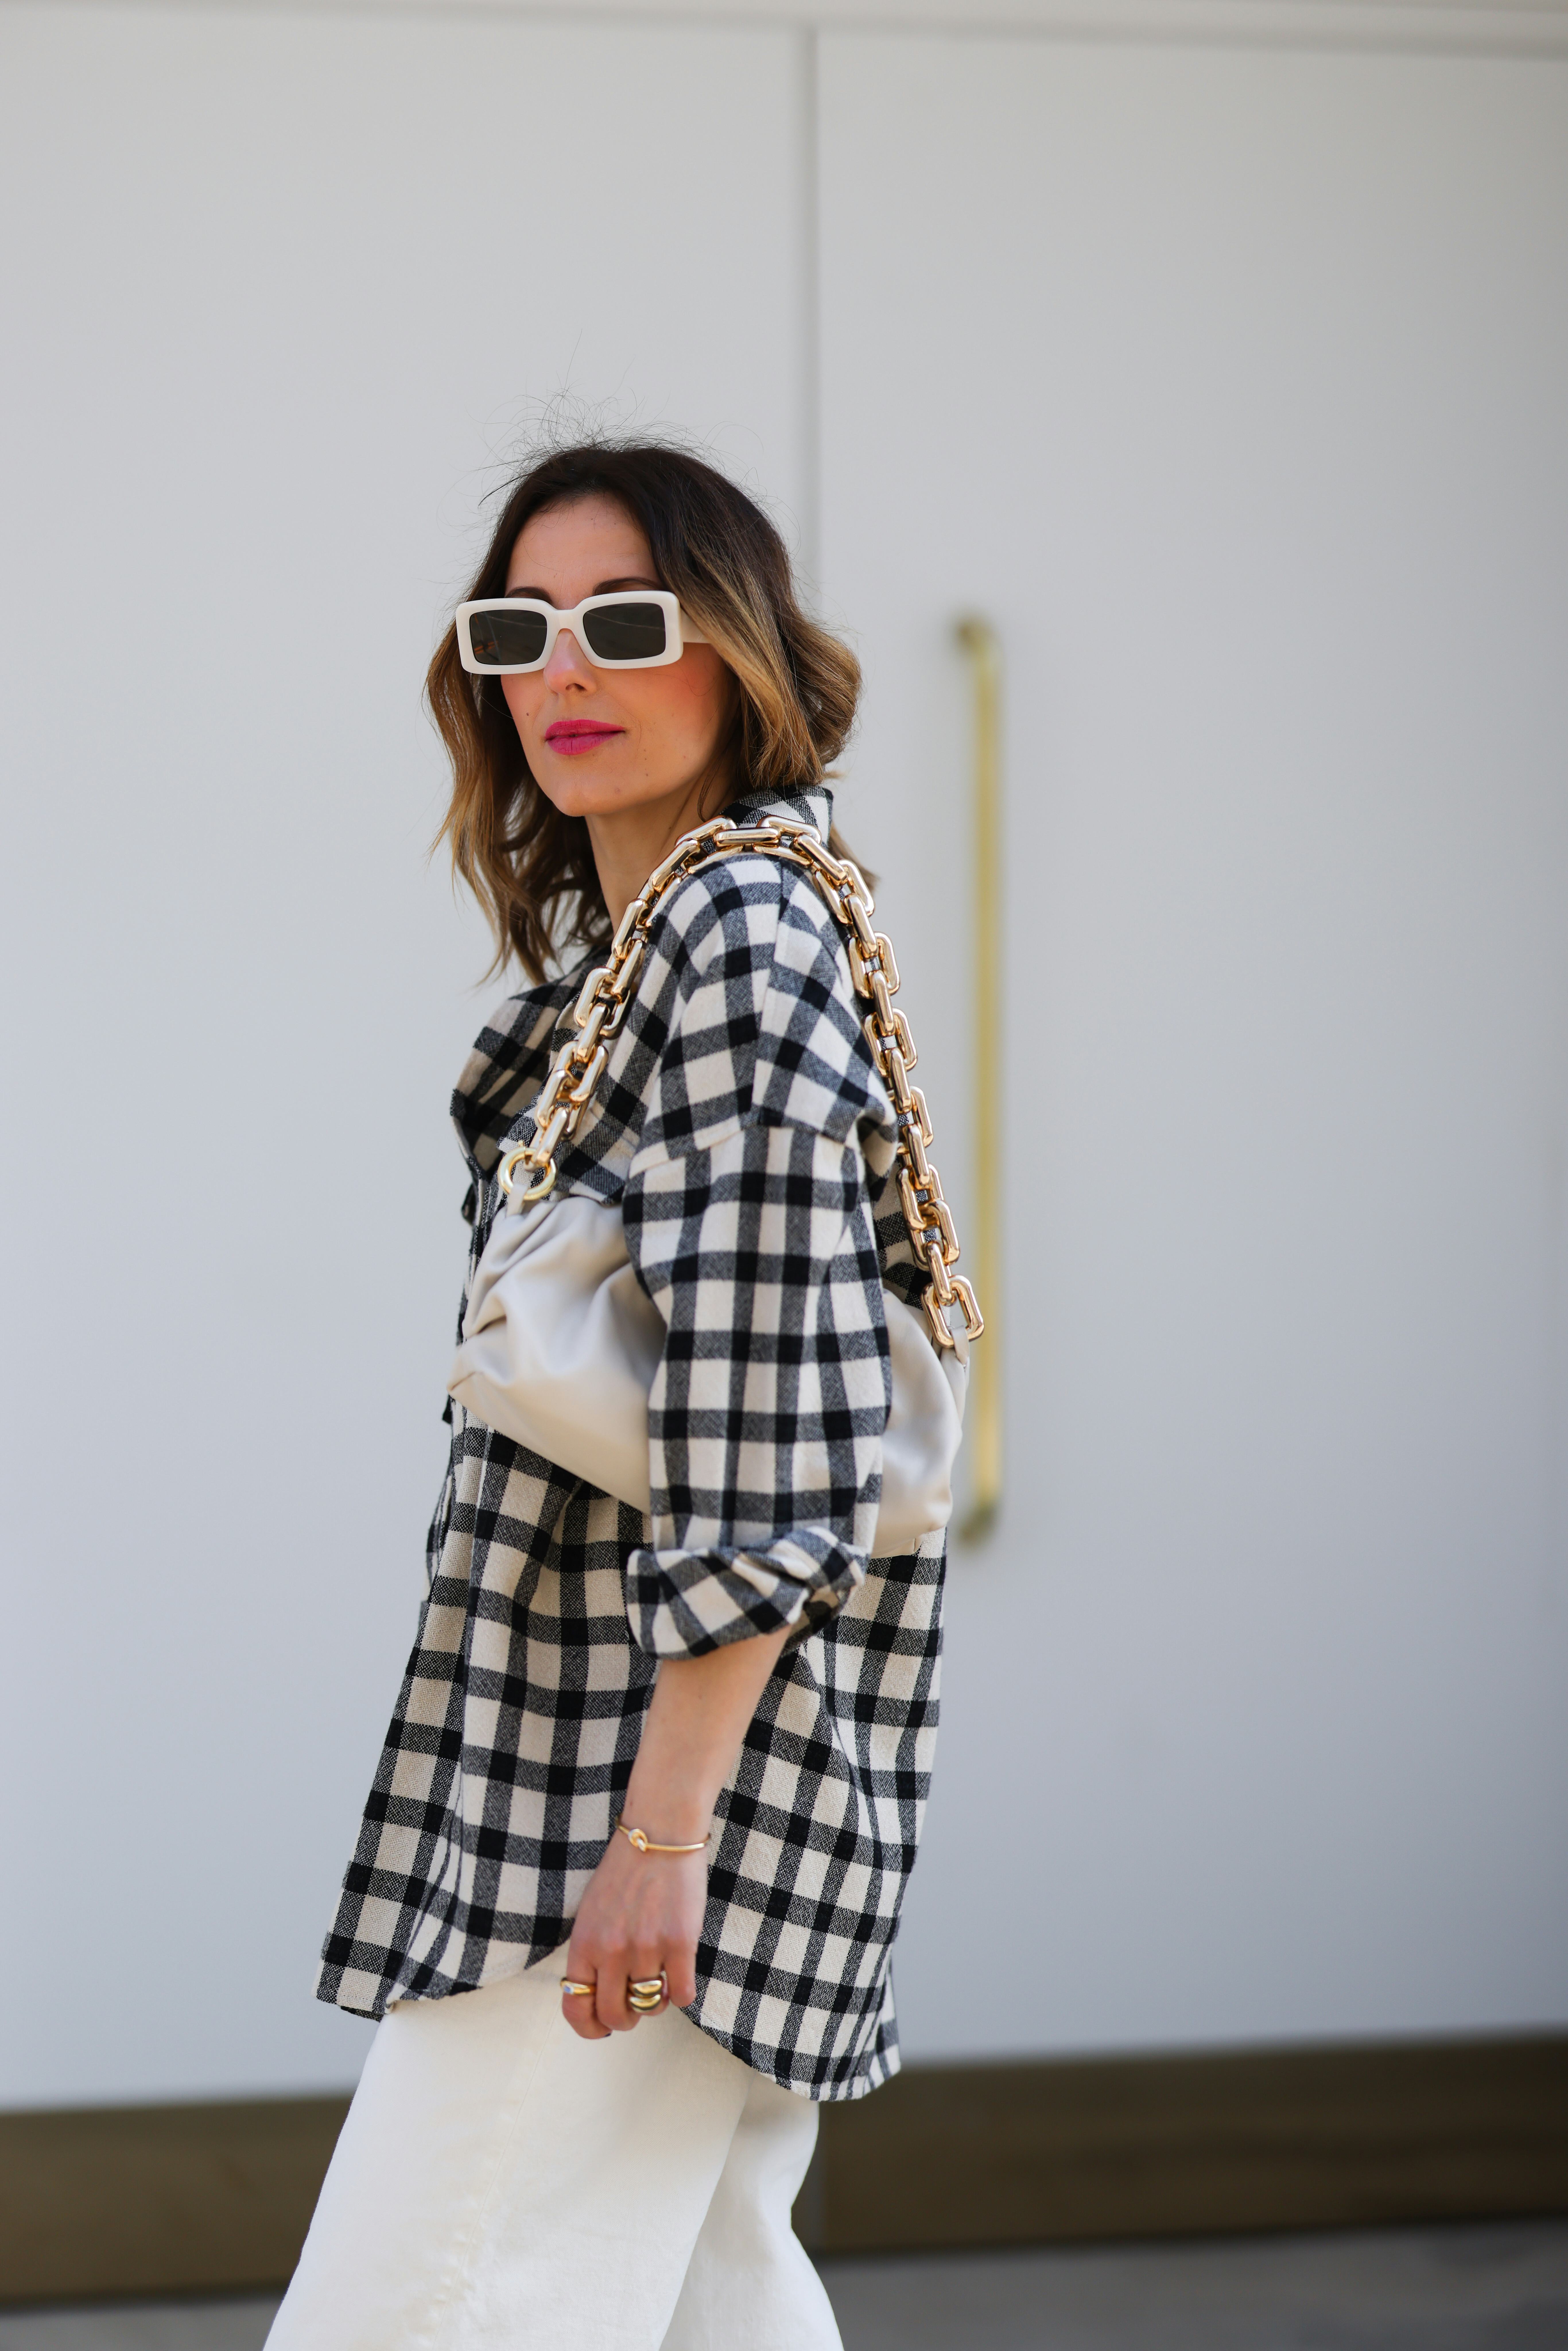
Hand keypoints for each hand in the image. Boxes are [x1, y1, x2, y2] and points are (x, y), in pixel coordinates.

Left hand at [561, 1832, 706, 2037]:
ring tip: (659, 1975)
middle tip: (636, 2001)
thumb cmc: (625, 1871)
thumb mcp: (592, 1913)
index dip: (589, 2028)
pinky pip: (682, 1994)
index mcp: (584, 1944)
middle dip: (627, 2018)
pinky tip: (679, 1971)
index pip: (575, 2008)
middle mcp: (611, 1951)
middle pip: (616, 2016)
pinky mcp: (679, 1943)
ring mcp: (646, 1948)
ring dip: (656, 2000)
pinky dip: (681, 1992)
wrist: (660, 1833)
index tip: (601, 2028)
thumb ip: (592, 1954)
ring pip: (651, 2006)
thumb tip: (598, 1995)